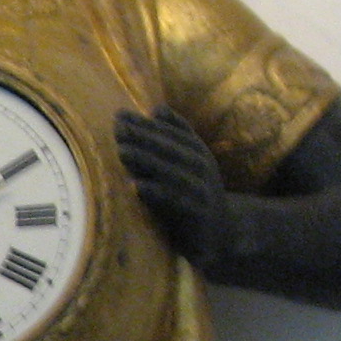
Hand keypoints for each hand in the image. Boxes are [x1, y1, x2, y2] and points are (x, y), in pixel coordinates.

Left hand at [115, 108, 229, 268]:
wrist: (223, 232)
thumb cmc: (195, 193)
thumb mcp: (188, 163)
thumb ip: (174, 138)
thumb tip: (157, 108)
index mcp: (198, 151)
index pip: (170, 133)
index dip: (145, 123)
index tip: (119, 116)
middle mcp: (203, 167)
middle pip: (170, 148)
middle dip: (142, 137)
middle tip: (117, 129)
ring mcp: (202, 190)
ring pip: (172, 172)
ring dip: (146, 160)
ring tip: (122, 151)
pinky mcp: (198, 213)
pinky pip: (175, 201)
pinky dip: (156, 192)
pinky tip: (136, 186)